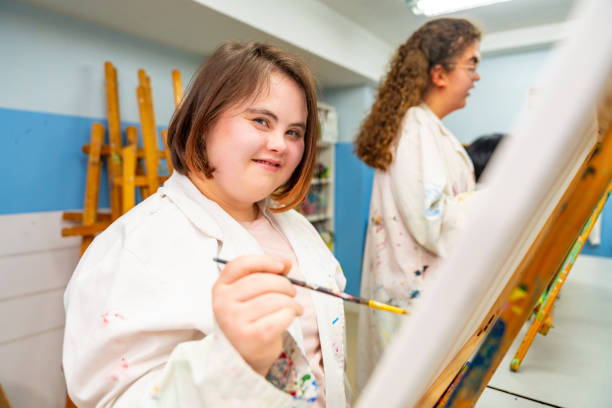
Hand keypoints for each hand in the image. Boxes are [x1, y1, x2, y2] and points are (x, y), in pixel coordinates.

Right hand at [212, 255, 302, 375]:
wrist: (243, 356)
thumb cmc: (249, 321)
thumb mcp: (251, 295)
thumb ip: (267, 274)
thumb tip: (287, 262)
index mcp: (220, 289)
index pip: (240, 264)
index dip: (264, 261)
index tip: (281, 266)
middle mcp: (223, 304)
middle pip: (262, 281)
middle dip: (285, 284)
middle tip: (292, 292)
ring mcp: (234, 321)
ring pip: (275, 299)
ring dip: (292, 301)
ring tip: (295, 307)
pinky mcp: (251, 336)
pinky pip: (281, 316)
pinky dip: (292, 313)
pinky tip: (292, 316)